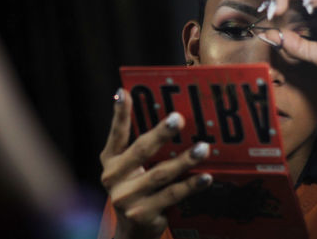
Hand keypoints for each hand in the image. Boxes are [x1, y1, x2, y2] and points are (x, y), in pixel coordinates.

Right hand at [100, 89, 211, 238]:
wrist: (132, 230)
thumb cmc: (136, 190)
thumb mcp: (130, 169)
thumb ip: (141, 148)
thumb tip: (171, 120)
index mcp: (110, 160)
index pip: (116, 134)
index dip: (119, 113)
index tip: (124, 92)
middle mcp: (113, 177)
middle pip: (140, 151)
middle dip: (160, 133)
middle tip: (178, 118)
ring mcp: (126, 197)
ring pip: (160, 174)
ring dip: (184, 160)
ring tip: (203, 148)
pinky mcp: (142, 213)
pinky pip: (171, 195)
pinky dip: (190, 186)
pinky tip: (206, 178)